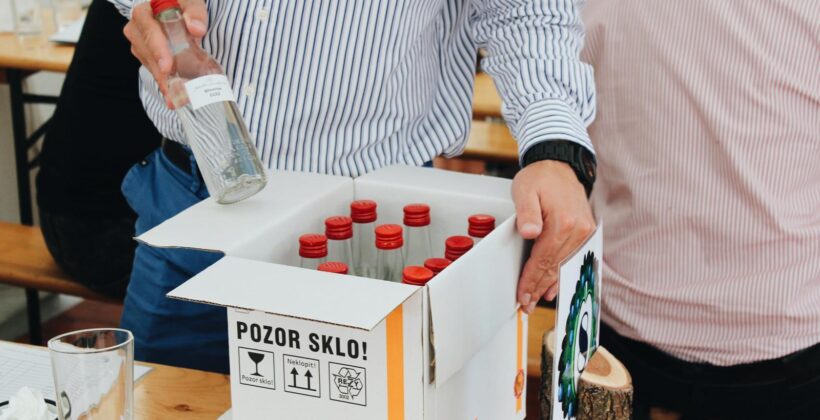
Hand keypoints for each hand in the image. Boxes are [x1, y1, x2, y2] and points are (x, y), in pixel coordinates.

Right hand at [123, 0, 207, 106]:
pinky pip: (155, 70)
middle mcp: (138, 28)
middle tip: (172, 90)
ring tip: (176, 98)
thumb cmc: (182, 3)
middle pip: (147, 53)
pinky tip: (174, 97)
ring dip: (163, 81)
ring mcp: (141, 43)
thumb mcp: (190, 0)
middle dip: (161, 73)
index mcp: (145, 12)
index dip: (157, 49)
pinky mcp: (147, 55)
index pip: (148, 30)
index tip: (168, 66)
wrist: (177, 9)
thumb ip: (194, 11)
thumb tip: (197, 28)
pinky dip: (165, 83)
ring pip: (150, 64)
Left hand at [512, 160, 595, 313]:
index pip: (544, 259)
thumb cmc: (540, 178)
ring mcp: (585, 232)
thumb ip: (526, 213)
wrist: (559, 166)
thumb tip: (529, 232)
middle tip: (525, 304)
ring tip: (535, 300)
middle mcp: (578, 230)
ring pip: (564, 265)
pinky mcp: (586, 232)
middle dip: (538, 287)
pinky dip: (562, 274)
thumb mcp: (525, 190)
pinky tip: (553, 287)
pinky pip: (572, 258)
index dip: (531, 279)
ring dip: (549, 285)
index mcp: (563, 222)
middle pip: (554, 266)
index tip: (522, 294)